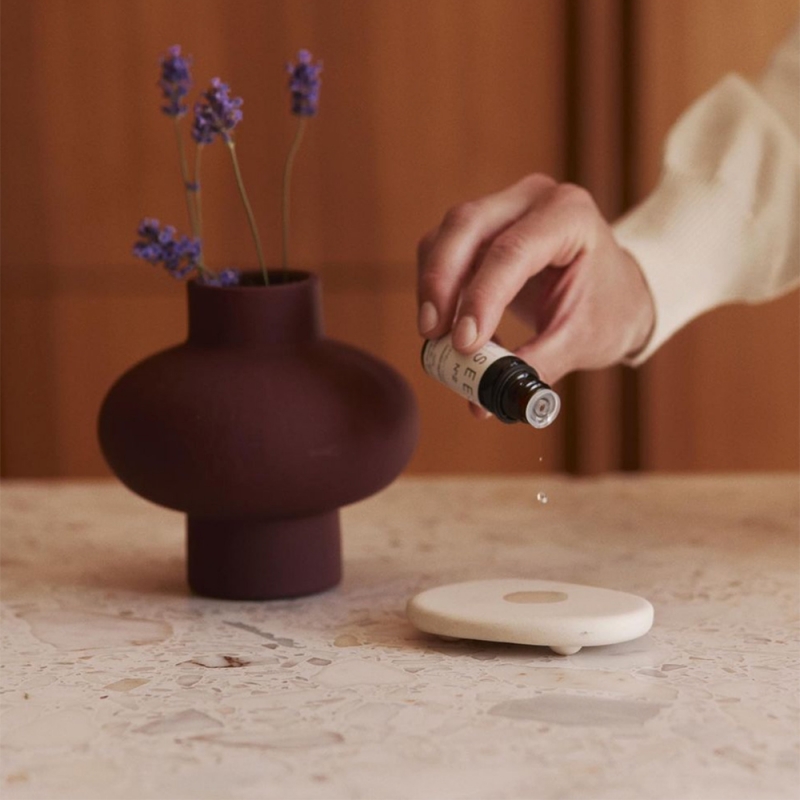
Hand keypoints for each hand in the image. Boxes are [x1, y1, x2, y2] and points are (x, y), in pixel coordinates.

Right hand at [417, 174, 655, 393]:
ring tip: (437, 338)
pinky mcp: (482, 228)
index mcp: (570, 215)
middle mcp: (533, 200)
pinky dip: (438, 289)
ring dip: (433, 288)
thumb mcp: (580, 341)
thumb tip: (482, 402)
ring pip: (445, 236)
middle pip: (466, 226)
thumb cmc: (607, 310)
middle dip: (440, 283)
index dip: (481, 297)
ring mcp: (503, 208)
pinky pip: (442, 250)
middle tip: (432, 335)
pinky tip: (449, 327)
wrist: (618, 291)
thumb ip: (533, 367)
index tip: (463, 345)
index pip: (512, 251)